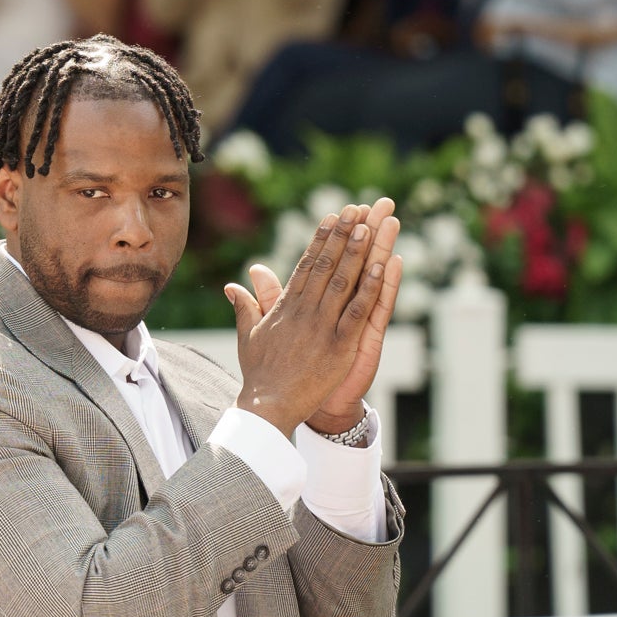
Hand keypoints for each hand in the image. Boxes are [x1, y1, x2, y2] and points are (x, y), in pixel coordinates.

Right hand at [224, 198, 400, 433]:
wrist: (268, 406)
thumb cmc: (259, 374)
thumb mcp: (250, 335)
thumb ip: (247, 306)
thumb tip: (234, 284)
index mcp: (286, 307)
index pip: (306, 264)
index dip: (321, 238)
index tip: (333, 216)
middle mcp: (304, 311)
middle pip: (327, 265)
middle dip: (342, 235)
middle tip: (357, 209)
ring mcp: (322, 327)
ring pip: (344, 282)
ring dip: (357, 252)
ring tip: (369, 226)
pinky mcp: (339, 347)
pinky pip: (358, 312)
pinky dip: (370, 289)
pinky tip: (382, 267)